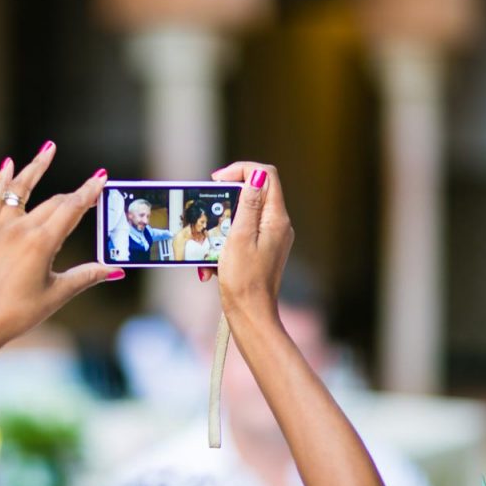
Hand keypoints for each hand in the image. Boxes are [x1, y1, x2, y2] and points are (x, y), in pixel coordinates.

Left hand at [0, 142, 123, 357]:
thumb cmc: (18, 312)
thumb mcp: (58, 294)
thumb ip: (87, 276)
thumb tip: (115, 270)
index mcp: (41, 242)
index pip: (71, 209)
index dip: (89, 192)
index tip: (102, 177)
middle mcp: (21, 228)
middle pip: (54, 202)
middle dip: (76, 194)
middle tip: (94, 186)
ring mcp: (2, 228)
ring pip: (22, 188)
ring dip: (37, 167)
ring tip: (49, 148)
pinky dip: (2, 180)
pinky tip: (9, 165)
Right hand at [199, 162, 293, 320]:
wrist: (250, 315)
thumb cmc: (243, 279)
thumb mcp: (240, 237)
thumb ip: (248, 204)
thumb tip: (257, 176)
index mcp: (276, 218)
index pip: (266, 175)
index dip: (241, 170)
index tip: (217, 180)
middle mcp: (278, 225)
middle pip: (253, 194)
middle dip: (225, 202)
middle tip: (207, 214)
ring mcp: (271, 238)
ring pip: (243, 216)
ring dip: (220, 228)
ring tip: (208, 249)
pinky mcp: (262, 250)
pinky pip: (241, 236)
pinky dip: (223, 244)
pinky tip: (212, 264)